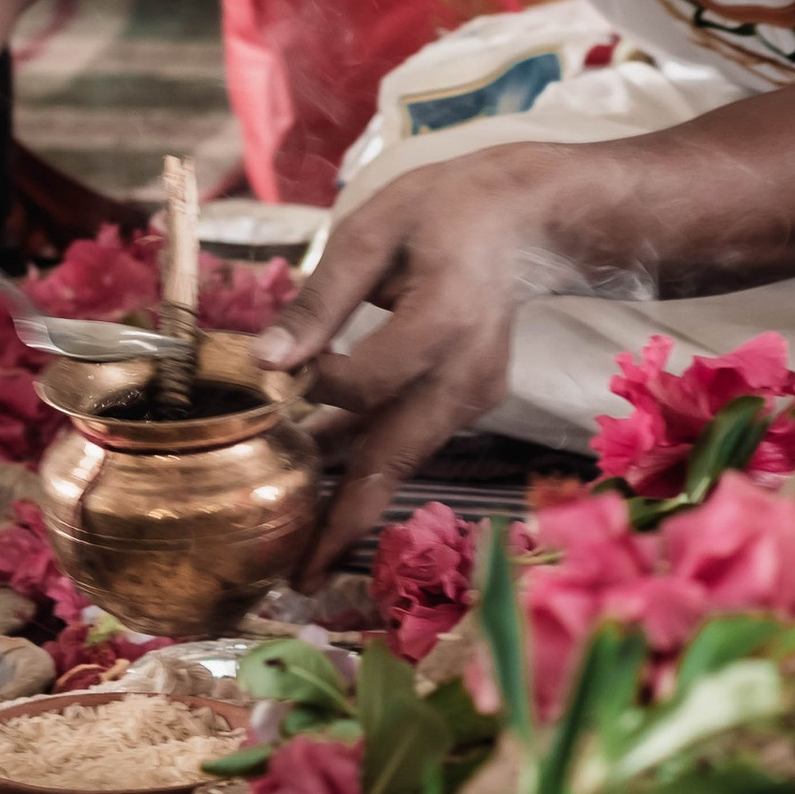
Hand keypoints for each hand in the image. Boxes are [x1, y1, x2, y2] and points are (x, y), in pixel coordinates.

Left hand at [255, 151, 584, 570]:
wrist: (528, 220)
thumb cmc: (442, 214)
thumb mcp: (373, 232)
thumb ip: (320, 300)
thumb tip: (265, 362)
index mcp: (446, 317)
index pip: (369, 381)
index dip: (315, 389)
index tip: (274, 375)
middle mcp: (468, 372)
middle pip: (398, 456)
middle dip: (346, 520)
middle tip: (298, 579)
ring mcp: (474, 395)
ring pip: (403, 457)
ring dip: (354, 505)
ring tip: (303, 561)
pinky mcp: (470, 403)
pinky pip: (411, 439)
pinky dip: (370, 465)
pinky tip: (325, 496)